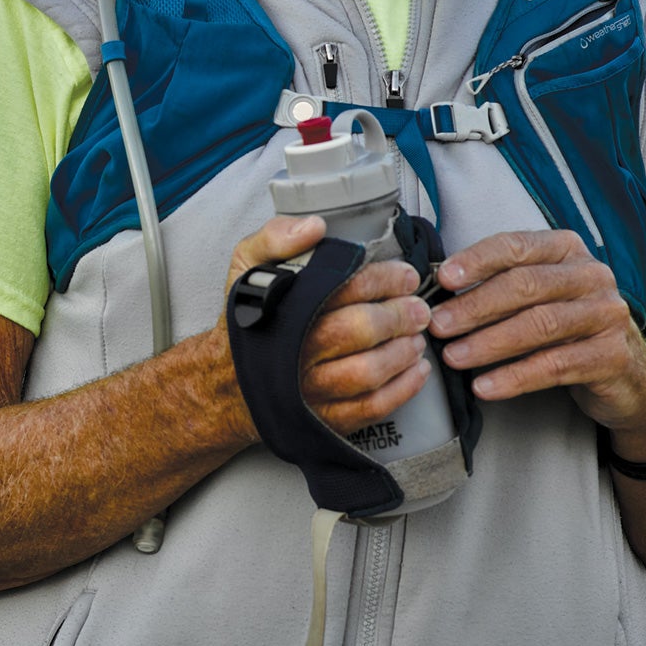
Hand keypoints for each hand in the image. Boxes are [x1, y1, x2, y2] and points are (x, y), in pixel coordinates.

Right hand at [224, 217, 432, 439]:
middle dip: (398, 316)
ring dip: (402, 352)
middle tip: (418, 308)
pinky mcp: (324, 419)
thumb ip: (274, 238)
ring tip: (416, 336)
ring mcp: (310, 391)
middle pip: (358, 332)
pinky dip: (402, 390)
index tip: (403, 275)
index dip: (381, 279)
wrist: (227, 381)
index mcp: (283, 310)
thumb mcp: (247, 267)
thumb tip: (314, 226)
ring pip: (367, 373)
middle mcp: (296, 354)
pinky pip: (370, 408)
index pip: (341, 289)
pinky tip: (416, 370)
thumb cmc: (247, 320)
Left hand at [431, 229, 645, 457]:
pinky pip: (554, 366)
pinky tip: (485, 386)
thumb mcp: (539, 296)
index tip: (442, 280)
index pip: (517, 246)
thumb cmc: (567, 328)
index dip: (477, 260)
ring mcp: (606, 314)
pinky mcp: (612, 356)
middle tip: (438, 326)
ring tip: (453, 357)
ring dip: (488, 342)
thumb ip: (501, 284)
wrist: (627, 376)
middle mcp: (592, 275)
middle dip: (475, 306)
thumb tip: (440, 289)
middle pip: (525, 285)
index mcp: (567, 250)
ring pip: (539, 324)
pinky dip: (514, 377)